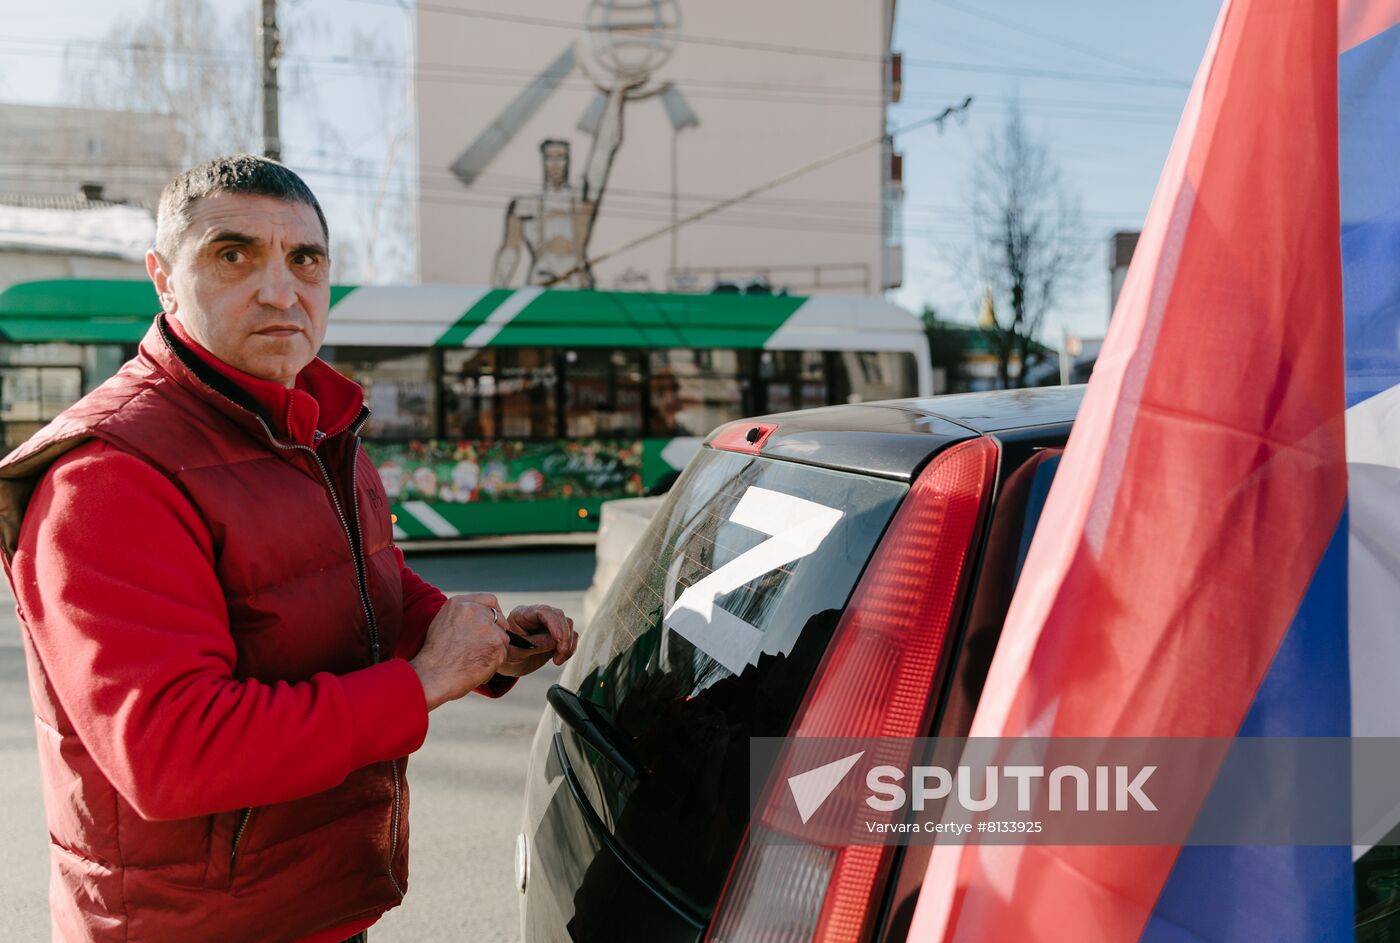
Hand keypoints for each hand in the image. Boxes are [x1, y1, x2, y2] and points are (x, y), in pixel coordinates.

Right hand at [409, 594, 509, 710]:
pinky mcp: (497, 643)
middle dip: (495, 632)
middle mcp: (474, 610)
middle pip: (499, 618)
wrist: (433, 676)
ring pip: (502, 637)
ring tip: (474, 660)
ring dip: (494, 649)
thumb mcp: (442, 623)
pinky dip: (494, 662)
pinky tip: (477, 667)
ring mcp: (487, 626)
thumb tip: (482, 616)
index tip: (492, 624)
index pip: (490, 600)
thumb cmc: (434, 656)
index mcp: (459, 603)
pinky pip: (503, 653)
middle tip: (482, 648)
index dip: (494, 613)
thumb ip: (463, 615)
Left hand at [498, 604, 577, 676]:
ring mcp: (548, 624)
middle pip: (558, 616)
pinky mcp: (556, 635)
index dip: (553, 623)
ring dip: (568, 643)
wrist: (510, 665)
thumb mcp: (514, 652)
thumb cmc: (508, 656)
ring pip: (567, 624)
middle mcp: (537, 616)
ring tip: (557, 660)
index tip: (558, 639)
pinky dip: (570, 648)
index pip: (542, 612)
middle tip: (561, 652)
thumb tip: (554, 642)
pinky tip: (560, 658)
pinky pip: (571, 636)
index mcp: (522, 615)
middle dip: (563, 636)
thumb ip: (533, 645)